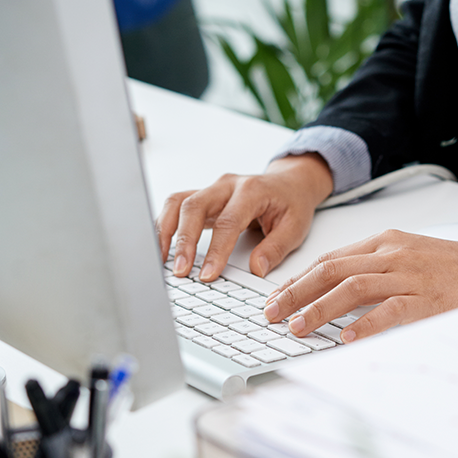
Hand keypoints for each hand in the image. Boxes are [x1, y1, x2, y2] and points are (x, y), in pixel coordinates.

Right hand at [155, 153, 333, 280]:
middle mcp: (227, 185)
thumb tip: (256, 269)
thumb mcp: (295, 227)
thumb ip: (276, 248)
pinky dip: (166, 226)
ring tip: (161, 260)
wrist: (289, 183)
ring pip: (179, 202)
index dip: (216, 250)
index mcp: (252, 190)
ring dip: (166, 231)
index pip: (228, 222)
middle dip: (184, 240)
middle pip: (194, 206)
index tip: (207, 274)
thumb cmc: (292, 204)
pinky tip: (162, 248)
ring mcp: (212, 189)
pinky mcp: (204, 197)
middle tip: (179, 270)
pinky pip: (177, 206)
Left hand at [263, 229, 457, 341]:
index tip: (277, 297)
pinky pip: (392, 310)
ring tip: (297, 327)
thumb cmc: (457, 266)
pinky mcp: (430, 298)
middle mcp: (392, 255)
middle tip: (271, 313)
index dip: (298, 279)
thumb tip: (338, 292)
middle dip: (295, 292)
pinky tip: (348, 338)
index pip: (330, 259)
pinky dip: (367, 324)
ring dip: (319, 308)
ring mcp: (411, 275)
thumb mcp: (410, 256)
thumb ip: (376, 269)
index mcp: (385, 243)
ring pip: (353, 287)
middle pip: (331, 269)